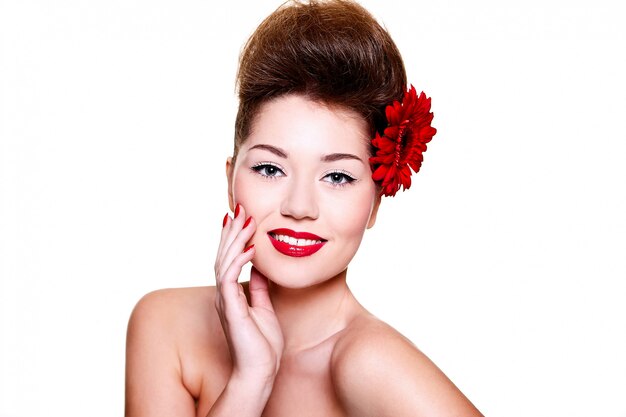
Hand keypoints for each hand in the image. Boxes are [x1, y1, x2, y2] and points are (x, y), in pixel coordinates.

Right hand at [214, 204, 283, 386]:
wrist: (260, 370)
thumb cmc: (262, 344)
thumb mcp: (264, 307)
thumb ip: (259, 287)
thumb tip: (261, 267)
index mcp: (231, 294)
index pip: (229, 259)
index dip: (233, 238)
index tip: (240, 218)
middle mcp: (224, 294)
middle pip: (223, 255)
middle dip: (232, 230)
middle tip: (239, 208)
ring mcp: (225, 300)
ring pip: (225, 261)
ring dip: (235, 239)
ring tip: (245, 219)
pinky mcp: (231, 308)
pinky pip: (230, 277)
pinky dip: (239, 259)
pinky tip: (251, 247)